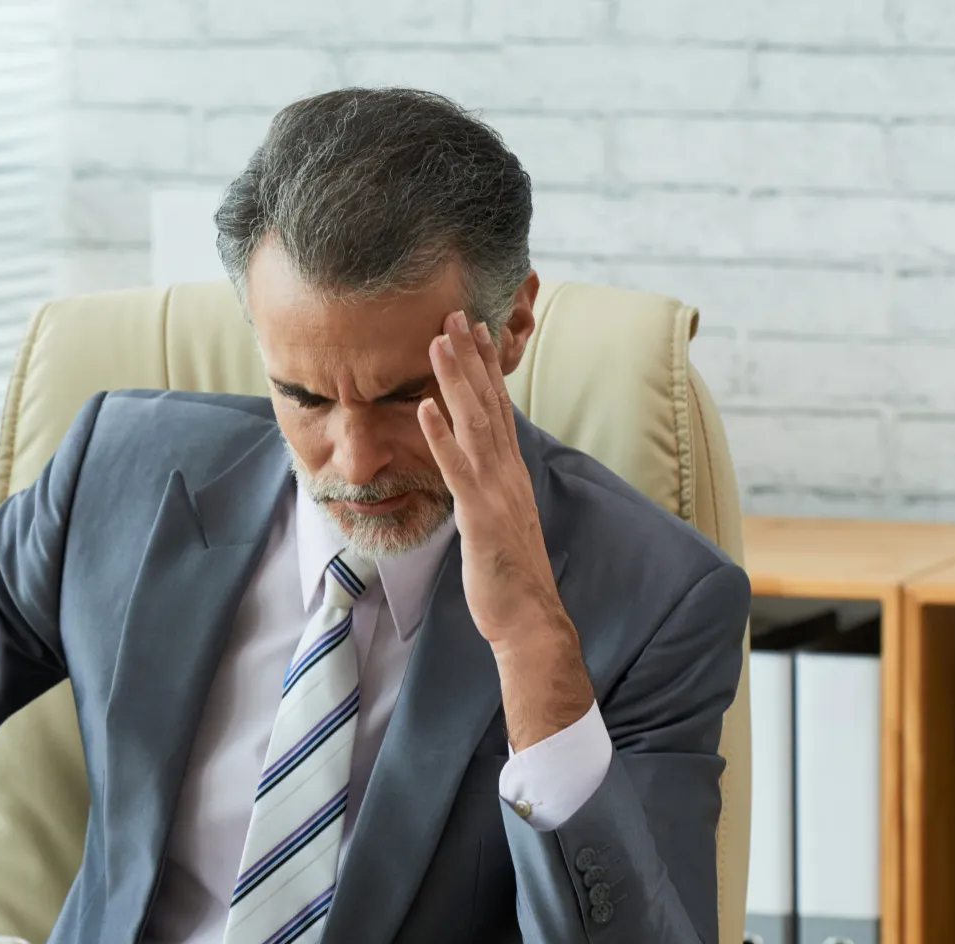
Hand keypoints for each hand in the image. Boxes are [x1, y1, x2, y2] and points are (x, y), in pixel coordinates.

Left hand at [419, 310, 594, 746]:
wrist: (529, 618)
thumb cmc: (510, 575)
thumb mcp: (499, 520)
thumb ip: (490, 489)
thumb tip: (479, 468)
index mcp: (511, 472)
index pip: (497, 408)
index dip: (485, 368)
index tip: (474, 329)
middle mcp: (508, 473)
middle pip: (488, 404)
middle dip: (471, 358)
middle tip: (455, 314)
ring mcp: (497, 493)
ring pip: (475, 426)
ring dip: (456, 382)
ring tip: (439, 343)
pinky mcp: (482, 517)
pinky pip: (459, 471)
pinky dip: (442, 438)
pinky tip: (425, 410)